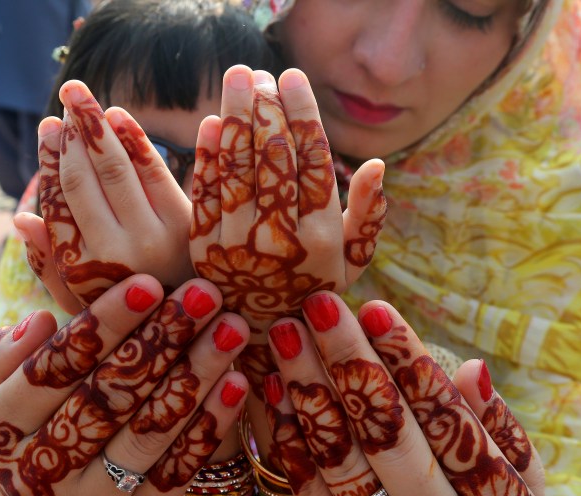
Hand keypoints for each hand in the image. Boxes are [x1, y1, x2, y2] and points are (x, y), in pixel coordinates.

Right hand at [0, 277, 249, 495]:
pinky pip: (177, 471)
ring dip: (196, 375)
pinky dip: (208, 426)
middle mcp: (37, 478)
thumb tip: (39, 319)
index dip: (102, 327)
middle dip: (162, 341)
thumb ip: (1, 360)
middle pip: (108, 398)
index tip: (148, 285)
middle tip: (205, 293)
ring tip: (232, 329)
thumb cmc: (12, 450)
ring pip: (150, 433)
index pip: (52, 371)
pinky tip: (236, 383)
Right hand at [37, 80, 195, 312]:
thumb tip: (21, 219)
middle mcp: (116, 253)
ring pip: (120, 171)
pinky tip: (121, 118)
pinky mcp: (189, 226)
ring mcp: (155, 238)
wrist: (202, 332)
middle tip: (68, 93)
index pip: (59, 202)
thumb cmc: (133, 316)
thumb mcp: (85, 303)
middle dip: (75, 131)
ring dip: (100, 127)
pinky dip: (138, 141)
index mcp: (83, 269)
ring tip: (85, 97)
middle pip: (87, 179)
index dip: (51, 160)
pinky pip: (158, 173)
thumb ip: (51, 265)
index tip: (47, 127)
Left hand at [189, 66, 386, 383]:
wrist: (262, 337)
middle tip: (259, 72)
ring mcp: (239, 246)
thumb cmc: (315, 292)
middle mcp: (282, 240)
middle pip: (272, 159)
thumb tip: (376, 166)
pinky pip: (205, 194)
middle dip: (265, 109)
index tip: (292, 78)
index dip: (302, 115)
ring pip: (237, 169)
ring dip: (235, 119)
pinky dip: (207, 157)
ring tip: (236, 80)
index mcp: (323, 238)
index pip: (312, 163)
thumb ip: (367, 215)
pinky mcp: (204, 250)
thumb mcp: (351, 262)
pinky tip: (210, 124)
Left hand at [264, 291, 545, 495]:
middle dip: (348, 362)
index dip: (408, 361)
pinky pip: (304, 484)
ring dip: (307, 388)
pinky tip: (277, 385)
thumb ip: (494, 424)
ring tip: (286, 334)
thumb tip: (469, 367)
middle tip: (318, 306)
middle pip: (384, 434)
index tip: (377, 308)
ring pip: (337, 456)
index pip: (443, 419)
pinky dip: (290, 431)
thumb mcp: (519, 477)